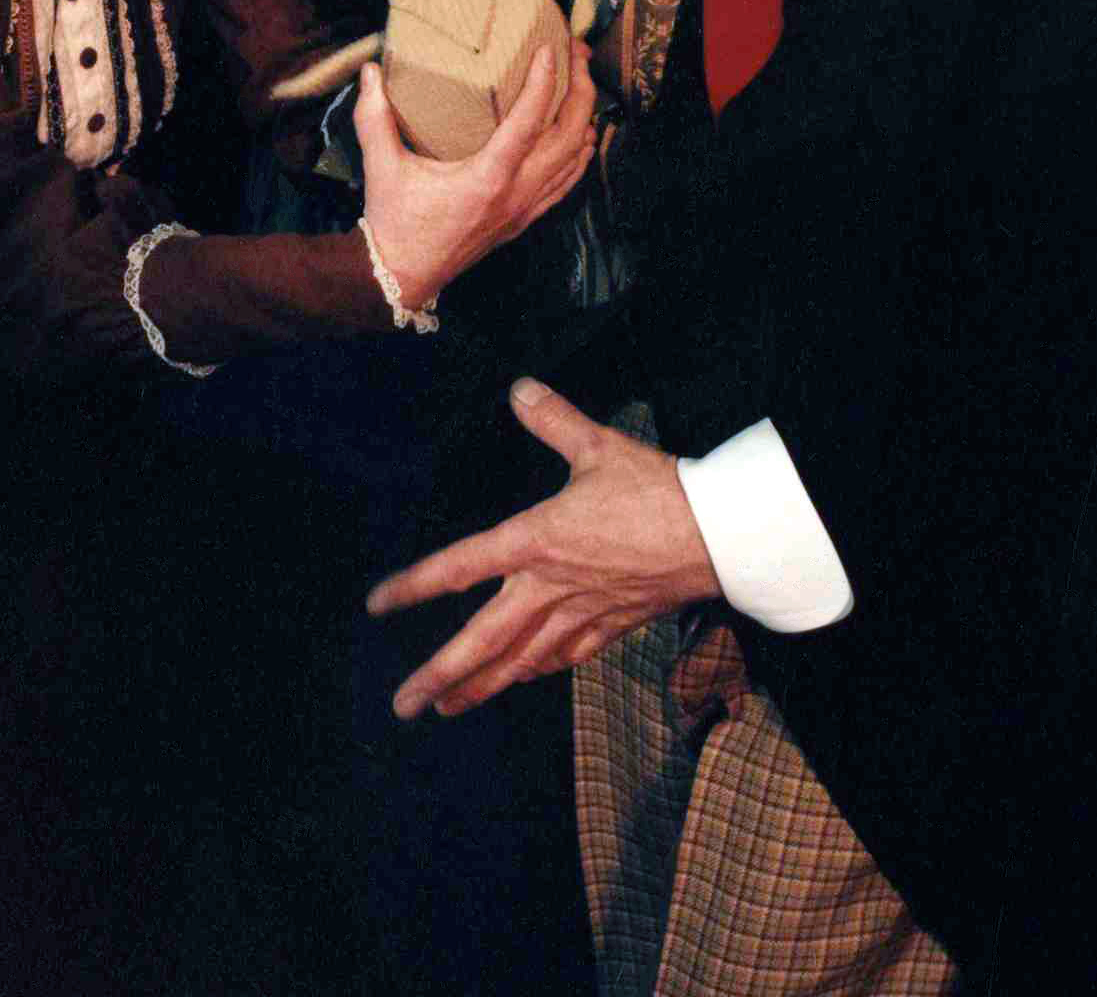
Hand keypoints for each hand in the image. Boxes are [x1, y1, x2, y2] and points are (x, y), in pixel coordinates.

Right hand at [354, 42, 594, 307]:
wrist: (402, 275)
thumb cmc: (394, 221)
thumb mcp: (381, 167)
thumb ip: (373, 116)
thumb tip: (370, 70)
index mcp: (486, 178)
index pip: (528, 122)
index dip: (545, 82)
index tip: (551, 49)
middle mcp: (515, 194)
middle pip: (569, 137)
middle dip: (581, 91)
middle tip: (578, 53)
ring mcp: (524, 209)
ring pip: (574, 161)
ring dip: (585, 119)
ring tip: (583, 82)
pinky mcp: (523, 219)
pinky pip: (566, 184)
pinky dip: (579, 155)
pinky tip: (581, 135)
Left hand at [367, 378, 716, 717]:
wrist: (718, 537)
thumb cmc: (656, 490)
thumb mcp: (598, 446)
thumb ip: (553, 419)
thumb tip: (520, 388)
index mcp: (536, 540)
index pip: (461, 566)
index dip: (415, 585)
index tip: (378, 605)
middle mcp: (550, 586)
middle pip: (484, 639)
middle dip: (441, 673)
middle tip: (402, 705)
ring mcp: (581, 613)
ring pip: (521, 660)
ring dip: (482, 686)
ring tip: (447, 708)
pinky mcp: (612, 626)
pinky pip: (565, 656)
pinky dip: (537, 670)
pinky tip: (525, 677)